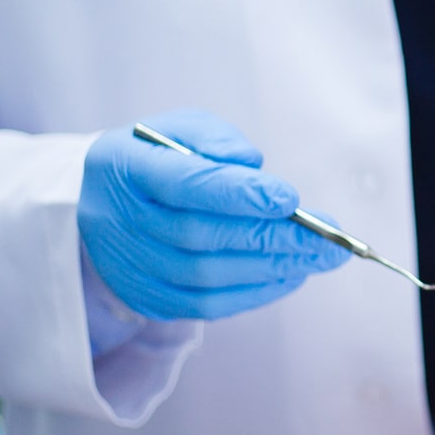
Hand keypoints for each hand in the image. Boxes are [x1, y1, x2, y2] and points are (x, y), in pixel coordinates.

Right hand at [78, 109, 349, 321]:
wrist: (106, 205)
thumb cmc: (159, 158)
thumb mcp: (179, 129)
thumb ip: (215, 139)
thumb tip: (252, 166)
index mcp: (122, 167)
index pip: (183, 184)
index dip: (238, 194)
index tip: (291, 199)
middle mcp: (119, 220)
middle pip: (200, 235)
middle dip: (272, 236)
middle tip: (328, 237)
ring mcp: (129, 265)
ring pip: (206, 275)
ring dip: (272, 267)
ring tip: (321, 257)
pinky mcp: (147, 297)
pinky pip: (207, 305)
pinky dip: (255, 292)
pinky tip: (292, 274)